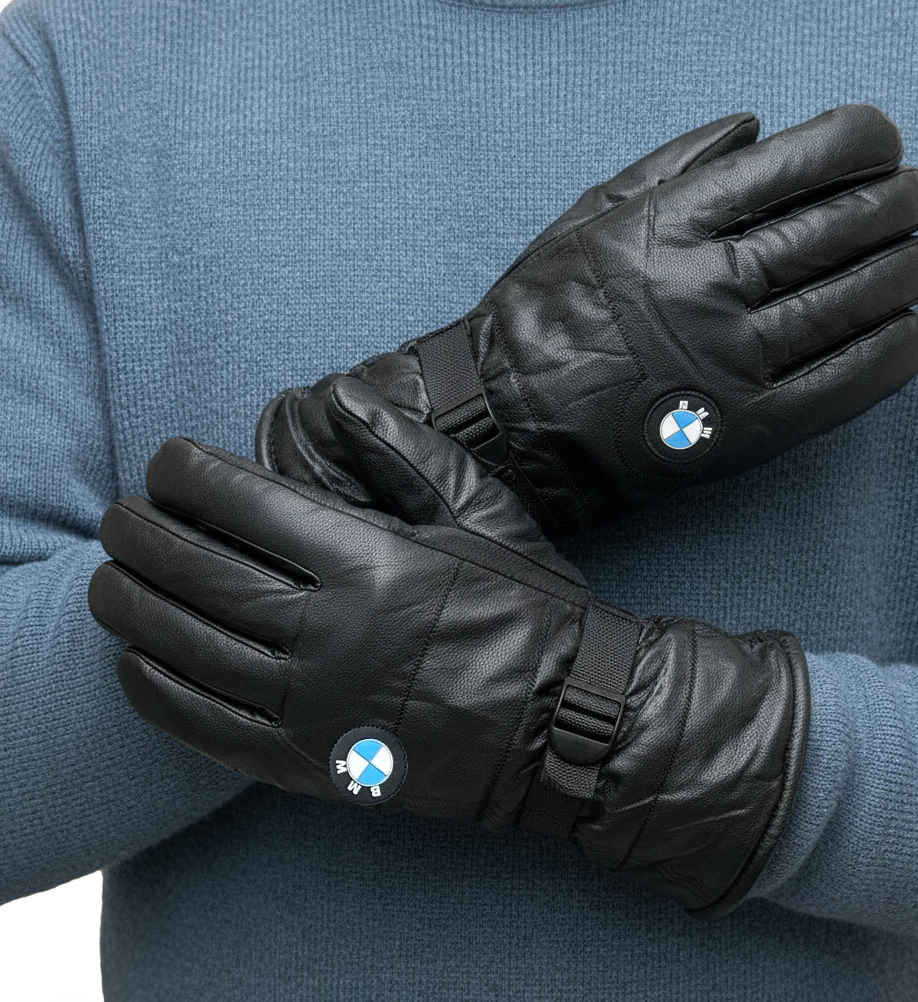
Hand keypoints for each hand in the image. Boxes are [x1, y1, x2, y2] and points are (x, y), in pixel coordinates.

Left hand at [90, 378, 807, 917]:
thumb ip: (404, 450)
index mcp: (371, 560)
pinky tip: (137, 660)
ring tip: (114, 577)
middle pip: (198, 572)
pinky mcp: (311, 762)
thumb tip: (332, 394)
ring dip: (135, 606)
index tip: (167, 461)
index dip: (187, 474)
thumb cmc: (529, 604)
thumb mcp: (483, 512)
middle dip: (143, 533)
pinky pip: (207, 728)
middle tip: (123, 514)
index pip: (243, 504)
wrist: (565, 722)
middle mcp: (331, 632)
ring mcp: (315, 704)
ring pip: (188, 648)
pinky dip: (157, 691)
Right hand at [256, 104, 917, 534]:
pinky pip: (843, 384)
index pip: (805, 161)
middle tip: (913, 204)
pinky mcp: (744, 429)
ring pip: (855, 300)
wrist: (509, 421)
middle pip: (844, 226)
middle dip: (900, 203)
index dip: (866, 142)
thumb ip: (670, 163)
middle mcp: (709, 285)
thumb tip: (756, 127)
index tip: (882, 147)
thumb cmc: (543, 315)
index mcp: (673, 224)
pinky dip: (891, 354)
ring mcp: (731, 360)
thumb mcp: (588, 216)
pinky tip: (906, 333)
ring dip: (907, 272)